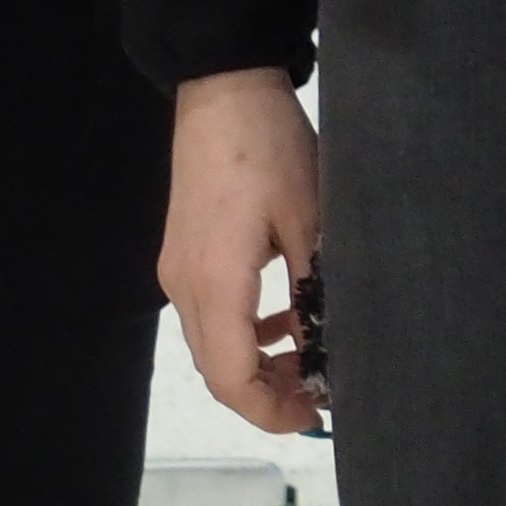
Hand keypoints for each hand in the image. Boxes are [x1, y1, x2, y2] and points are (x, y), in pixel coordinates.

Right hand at [162, 69, 322, 432]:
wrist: (224, 92)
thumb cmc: (270, 148)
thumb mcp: (309, 216)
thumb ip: (313, 285)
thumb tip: (326, 341)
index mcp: (215, 282)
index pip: (230, 373)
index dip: (268, 406)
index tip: (313, 412)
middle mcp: (185, 285)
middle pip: (217, 366)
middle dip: (265, 390)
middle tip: (317, 393)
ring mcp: (180, 269)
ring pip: (214, 340)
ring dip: (256, 359)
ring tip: (309, 360)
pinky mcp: (187, 252)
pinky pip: (213, 310)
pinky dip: (247, 326)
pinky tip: (287, 315)